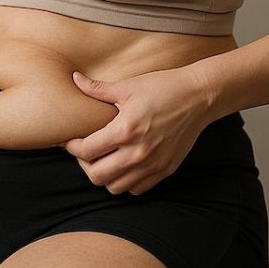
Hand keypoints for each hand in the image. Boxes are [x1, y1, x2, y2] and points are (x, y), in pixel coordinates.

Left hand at [62, 66, 212, 194]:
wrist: (199, 97)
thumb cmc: (162, 88)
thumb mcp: (128, 86)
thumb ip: (97, 88)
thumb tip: (75, 79)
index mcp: (125, 130)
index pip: (86, 151)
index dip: (72, 147)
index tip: (70, 140)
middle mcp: (138, 153)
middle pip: (97, 176)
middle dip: (85, 164)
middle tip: (85, 151)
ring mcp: (153, 165)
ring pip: (115, 187)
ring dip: (105, 175)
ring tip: (104, 159)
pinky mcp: (165, 170)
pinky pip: (137, 189)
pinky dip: (125, 181)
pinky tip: (123, 164)